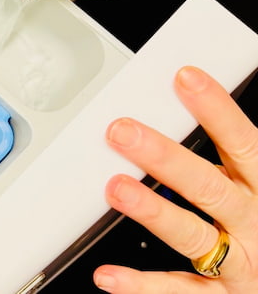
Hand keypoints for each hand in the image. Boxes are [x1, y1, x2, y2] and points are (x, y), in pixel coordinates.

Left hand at [94, 66, 257, 292]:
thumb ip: (235, 157)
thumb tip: (200, 107)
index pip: (244, 144)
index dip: (216, 110)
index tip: (185, 78)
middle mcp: (255, 224)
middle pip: (209, 186)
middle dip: (164, 157)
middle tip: (123, 131)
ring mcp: (241, 265)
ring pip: (192, 236)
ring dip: (152, 211)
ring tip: (116, 189)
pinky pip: (180, 291)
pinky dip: (141, 285)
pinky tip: (108, 275)